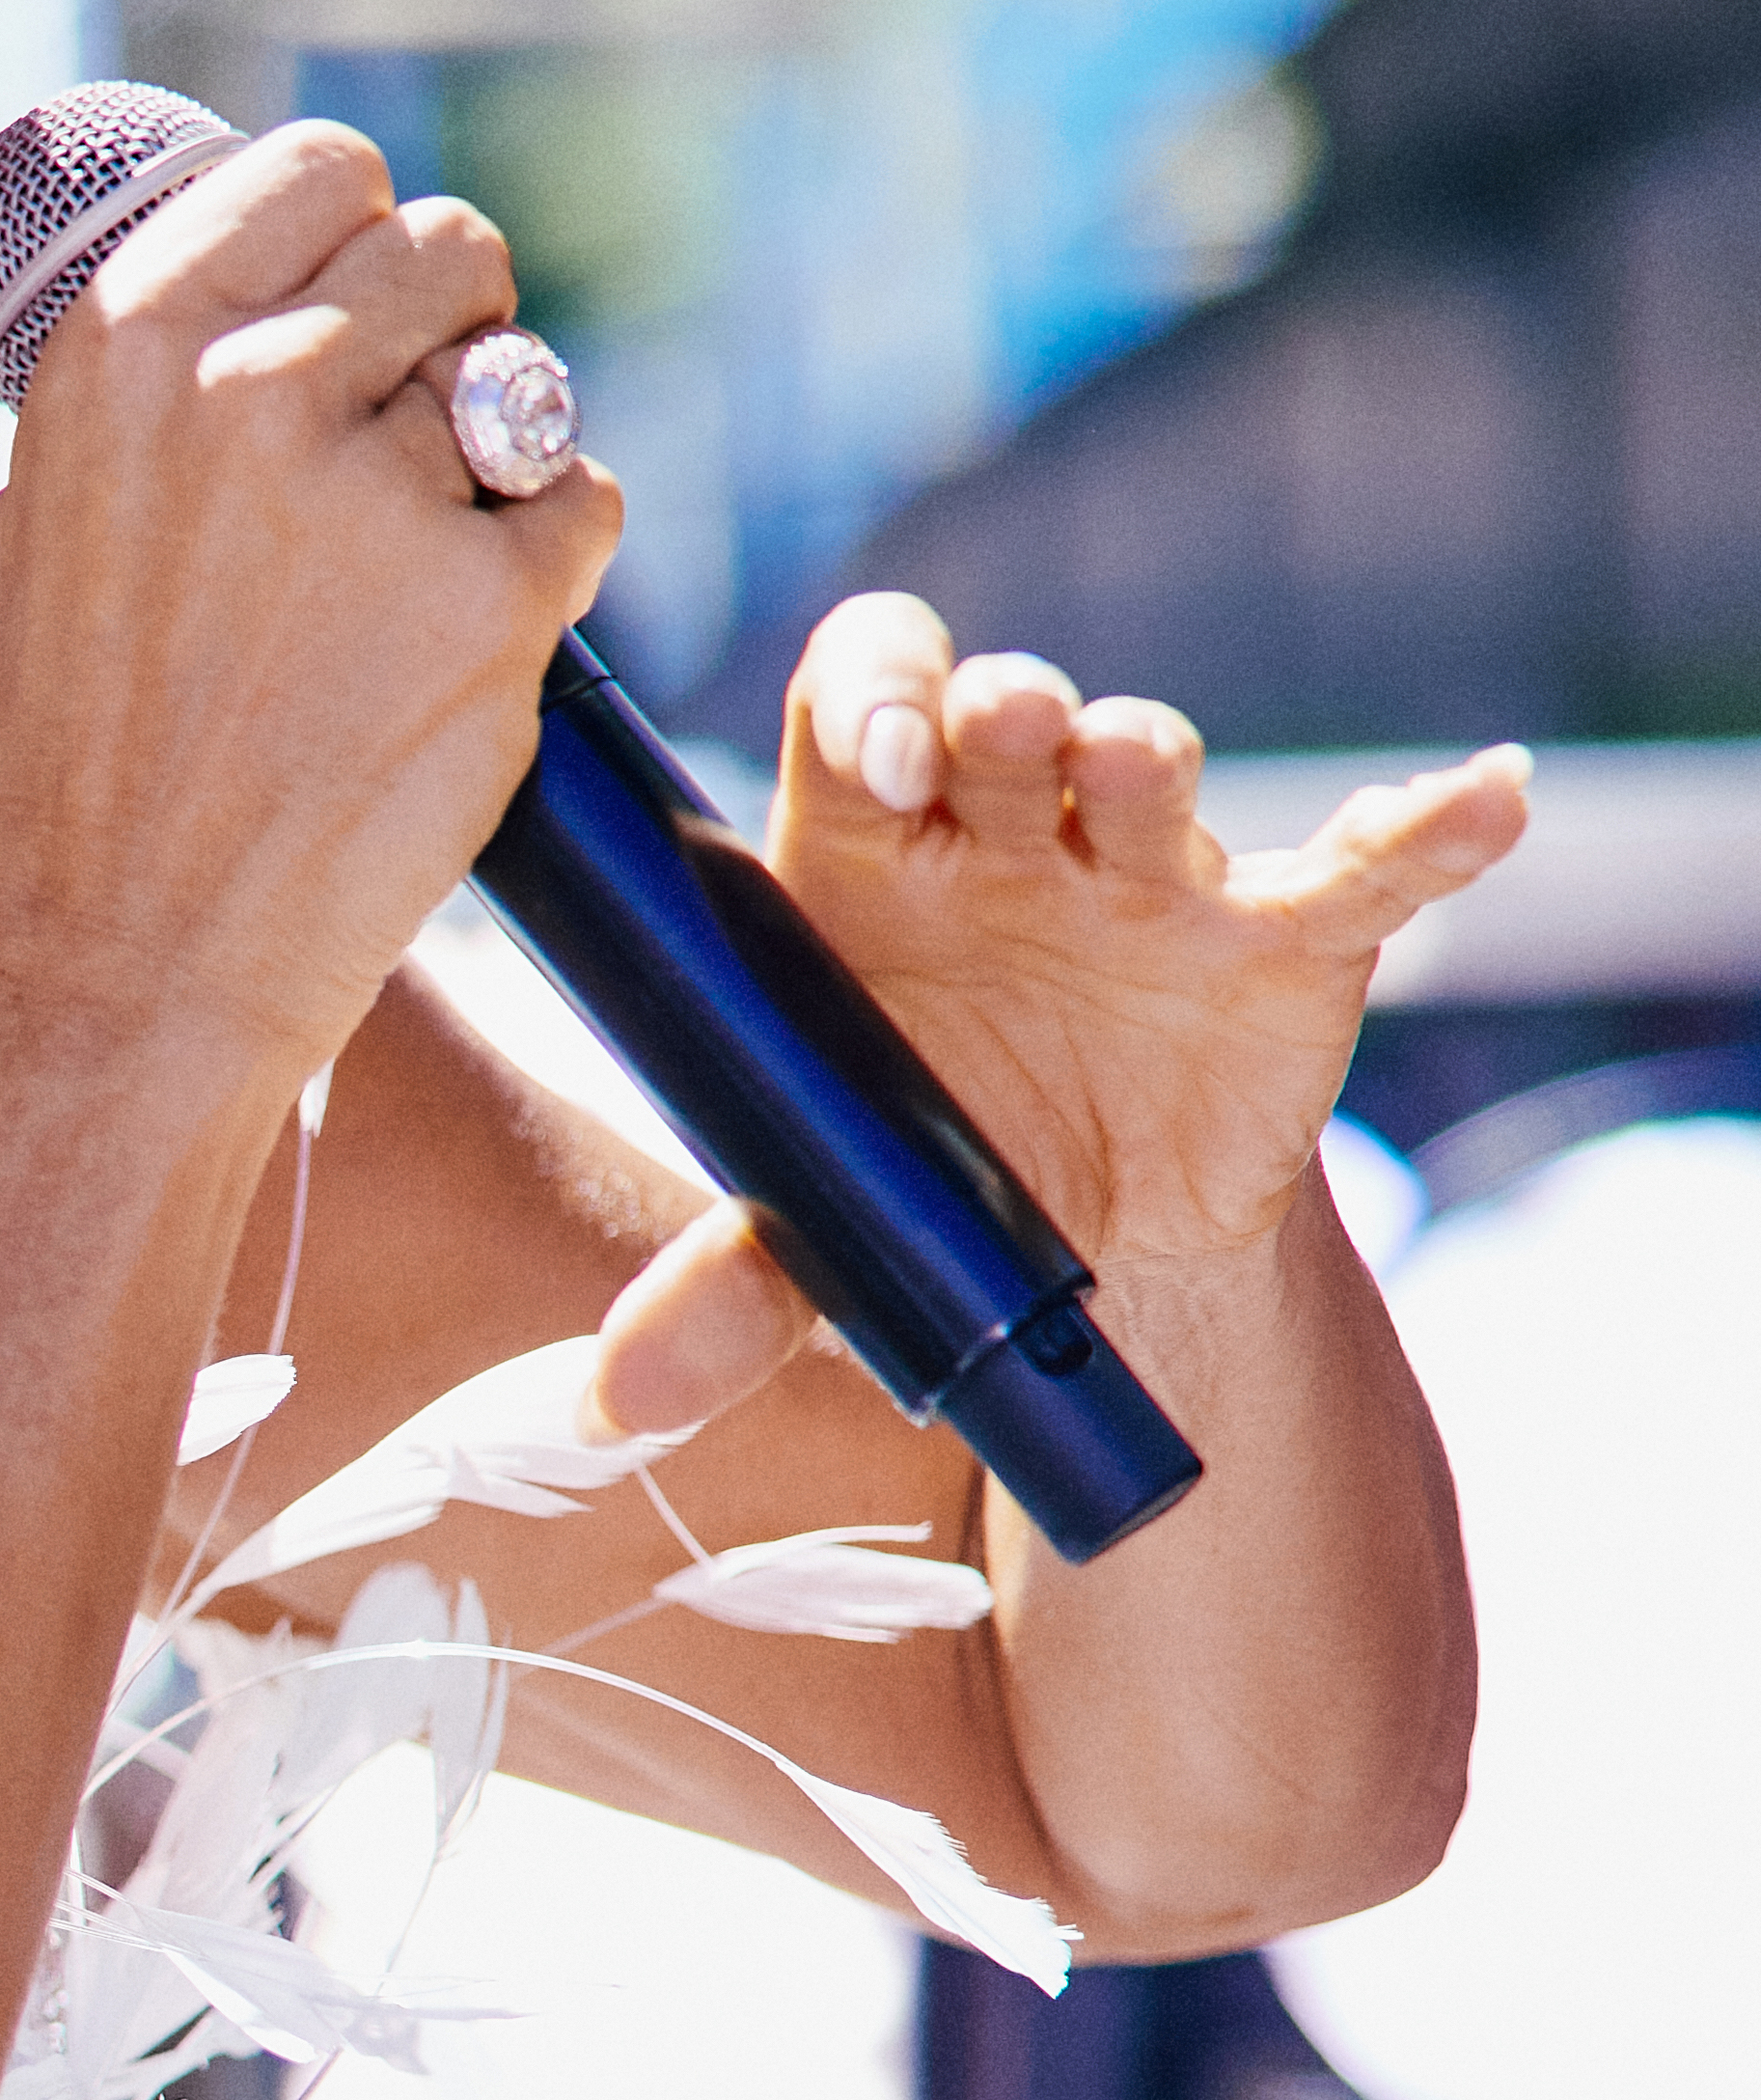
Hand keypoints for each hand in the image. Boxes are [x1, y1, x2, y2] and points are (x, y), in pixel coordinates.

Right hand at [0, 122, 623, 1106]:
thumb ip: (160, 385)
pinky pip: (580, 505)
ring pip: (523, 384)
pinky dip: (546, 573)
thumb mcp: (49, 520)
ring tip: (405, 588)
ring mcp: (375, 493)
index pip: (323, 172)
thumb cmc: (79, 764)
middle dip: (451, 342)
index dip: (365, 243)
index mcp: (127, 343)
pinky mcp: (486, 601)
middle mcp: (248, 388)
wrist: (114, 971)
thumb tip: (278, 276)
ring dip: (495, 465)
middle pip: (444, 251)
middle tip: (410, 466)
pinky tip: (455, 657)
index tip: (367, 322)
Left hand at [779, 596, 1517, 1262]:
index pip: (854, 706)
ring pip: (1143, 767)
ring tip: (1122, 767)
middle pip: (999, 717)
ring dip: (1132, 754)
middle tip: (984, 738)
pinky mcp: (1274, 944)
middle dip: (996, 709)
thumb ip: (723, 1301)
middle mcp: (1004, 839)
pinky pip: (1363, 871)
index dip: (865, 698)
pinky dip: (1431, 830)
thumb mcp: (820, 1252)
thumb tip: (612, 1401)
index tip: (871, 758)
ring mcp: (1143, 880)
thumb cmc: (932, 1195)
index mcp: (868, 864)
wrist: (1093, 1271)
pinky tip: (1487, 795)